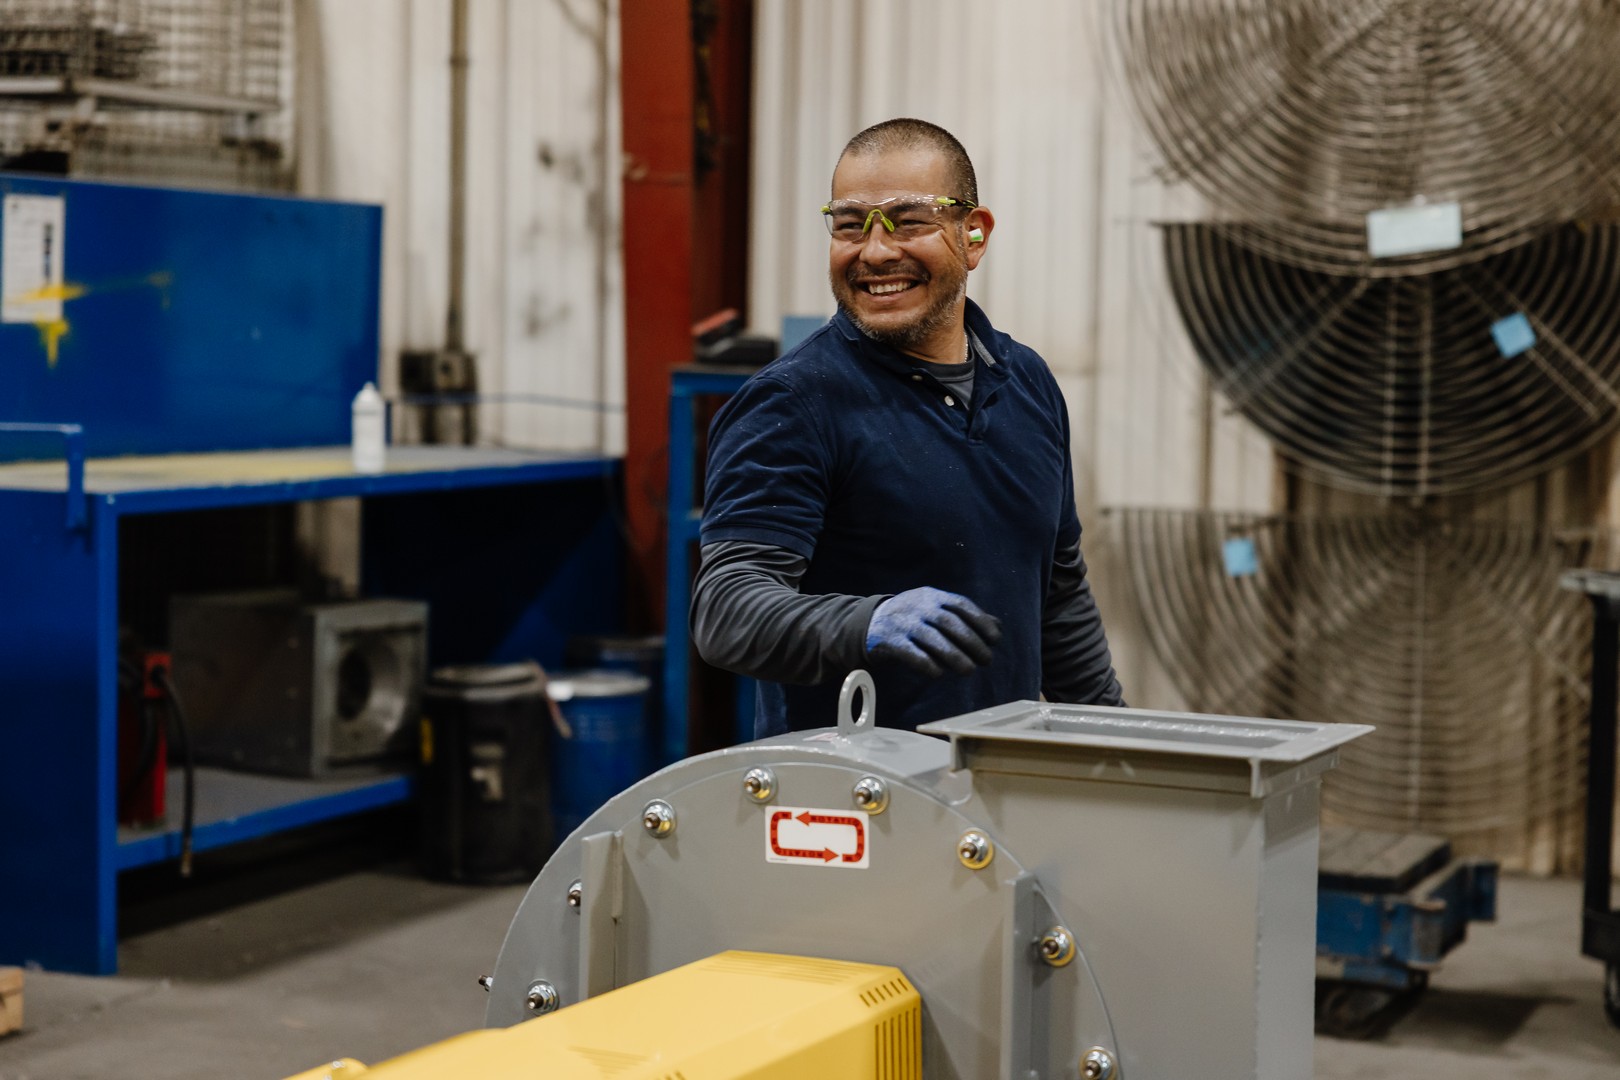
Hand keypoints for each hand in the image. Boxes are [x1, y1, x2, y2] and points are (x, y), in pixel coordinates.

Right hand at [865, 587, 1002, 676]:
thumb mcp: (937, 609)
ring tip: (969, 670)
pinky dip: (927, 664)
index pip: (961, 605)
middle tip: (986, 660)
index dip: (981, 621)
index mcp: (933, 596)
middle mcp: (919, 607)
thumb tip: (998, 626)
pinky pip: (912, 654)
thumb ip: (966, 617)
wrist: (871, 622)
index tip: (995, 639)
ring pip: (932, 639)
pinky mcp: (890, 642)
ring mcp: (904, 623)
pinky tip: (939, 674)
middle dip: (971, 642)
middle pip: (949, 622)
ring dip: (954, 656)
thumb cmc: (915, 618)